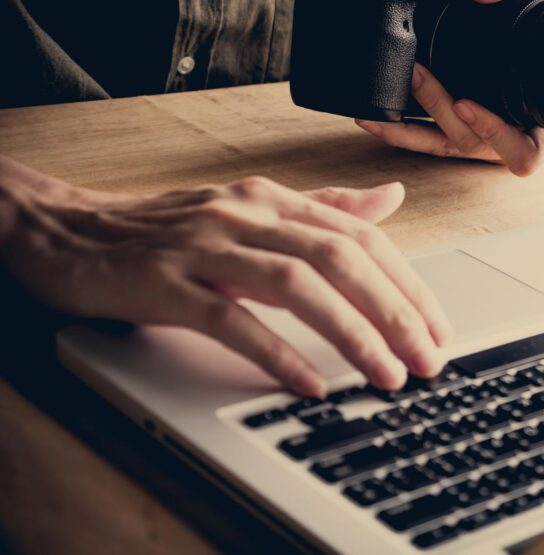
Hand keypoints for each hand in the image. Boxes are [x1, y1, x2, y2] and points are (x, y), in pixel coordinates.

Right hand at [0, 157, 452, 395]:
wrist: (68, 231)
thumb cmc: (167, 230)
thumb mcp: (252, 210)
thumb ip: (323, 209)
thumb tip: (391, 200)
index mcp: (271, 199)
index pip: (359, 236)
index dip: (407, 283)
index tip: (436, 327)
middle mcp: (245, 214)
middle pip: (340, 258)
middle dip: (394, 311)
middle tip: (427, 358)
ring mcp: (205, 247)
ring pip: (295, 284)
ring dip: (351, 332)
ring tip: (386, 373)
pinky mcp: (165, 284)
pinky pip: (231, 319)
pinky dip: (276, 352)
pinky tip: (309, 382)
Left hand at [355, 0, 543, 176]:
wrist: (543, 33)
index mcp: (543, 121)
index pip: (524, 150)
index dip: (494, 134)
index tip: (465, 103)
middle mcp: (512, 135)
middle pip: (471, 143)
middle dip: (438, 109)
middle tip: (418, 74)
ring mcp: (483, 137)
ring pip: (445, 146)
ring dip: (408, 132)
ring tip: (375, 112)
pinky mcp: (459, 129)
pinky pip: (431, 140)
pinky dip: (403, 132)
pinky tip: (375, 118)